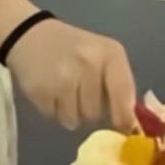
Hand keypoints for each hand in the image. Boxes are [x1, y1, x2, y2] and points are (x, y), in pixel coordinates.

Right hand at [7, 18, 135, 132]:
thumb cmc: (76, 49)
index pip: (124, 93)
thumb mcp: (104, 56)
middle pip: (97, 114)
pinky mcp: (41, 91)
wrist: (34, 36)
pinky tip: (51, 90)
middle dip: (91, 111)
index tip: (123, 128)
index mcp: (111, 53)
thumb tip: (130, 124)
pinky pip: (55, 118)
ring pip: (76, 120)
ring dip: (72, 113)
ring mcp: (64, 78)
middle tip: (82, 93)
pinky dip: (54, 110)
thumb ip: (119, 85)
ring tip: (66, 91)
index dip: (124, 116)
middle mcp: (89, 63)